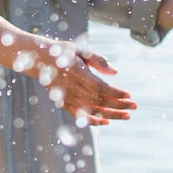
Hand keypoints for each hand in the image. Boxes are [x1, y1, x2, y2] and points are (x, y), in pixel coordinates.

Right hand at [18, 42, 135, 123]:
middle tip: (134, 107)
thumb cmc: (62, 53)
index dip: (116, 93)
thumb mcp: (81, 50)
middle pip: (100, 101)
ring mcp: (68, 97)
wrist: (38, 60)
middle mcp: (73, 88)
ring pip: (92, 110)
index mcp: (78, 73)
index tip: (129, 95)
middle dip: (119, 105)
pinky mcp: (64, 103)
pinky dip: (92, 121)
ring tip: (126, 116)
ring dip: (111, 115)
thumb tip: (115, 72)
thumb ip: (98, 61)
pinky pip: (79, 116)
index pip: (101, 88)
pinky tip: (106, 122)